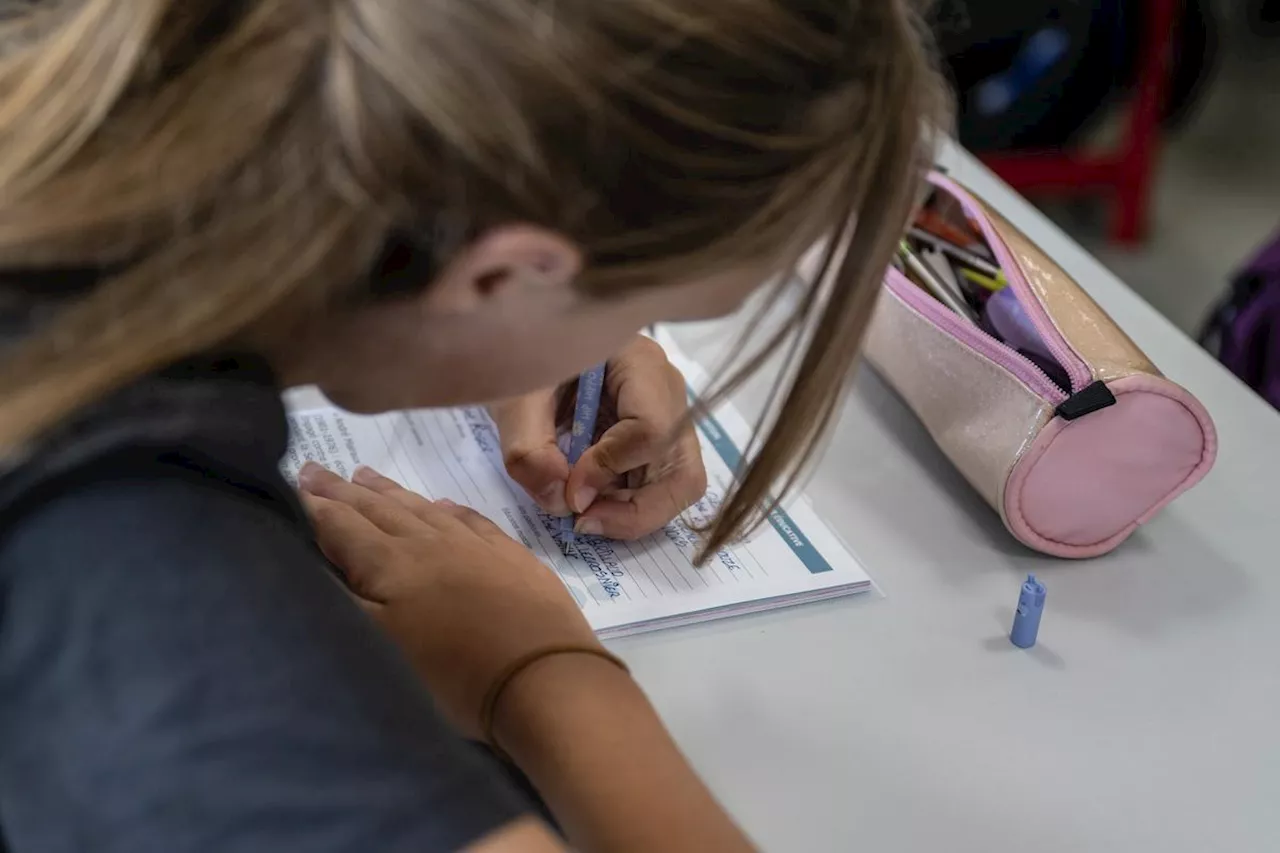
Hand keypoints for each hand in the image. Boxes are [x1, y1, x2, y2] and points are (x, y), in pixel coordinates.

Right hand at [297, 462, 603, 740]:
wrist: (547, 680)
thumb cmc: (452, 676)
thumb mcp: (378, 646)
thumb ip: (342, 600)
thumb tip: (309, 559)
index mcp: (391, 563)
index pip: (340, 525)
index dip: (312, 506)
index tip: (289, 482)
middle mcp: (431, 543)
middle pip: (378, 509)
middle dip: (342, 490)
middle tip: (314, 469)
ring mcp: (476, 547)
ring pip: (422, 507)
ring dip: (389, 492)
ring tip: (364, 475)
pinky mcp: (514, 559)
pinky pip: (471, 520)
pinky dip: (448, 509)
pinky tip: (442, 505)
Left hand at [489, 335, 706, 540]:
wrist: (529, 348)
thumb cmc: (526, 355)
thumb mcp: (514, 396)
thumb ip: (528, 449)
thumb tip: (560, 503)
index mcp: (640, 363)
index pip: (652, 428)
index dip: (610, 468)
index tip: (567, 487)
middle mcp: (667, 393)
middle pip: (682, 472)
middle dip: (636, 511)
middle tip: (584, 521)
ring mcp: (667, 419)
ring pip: (677, 487)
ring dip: (630, 512)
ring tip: (582, 511)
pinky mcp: (654, 441)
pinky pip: (657, 486)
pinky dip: (624, 505)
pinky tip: (587, 497)